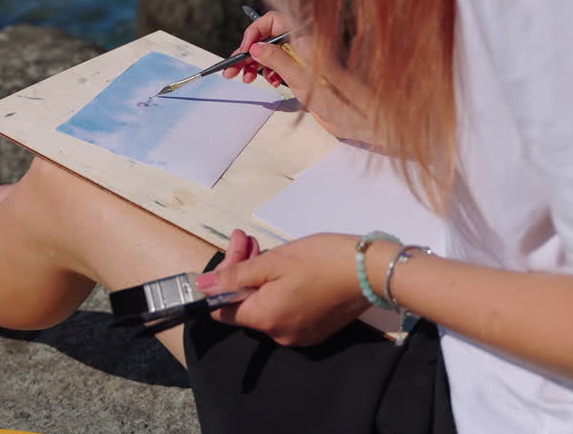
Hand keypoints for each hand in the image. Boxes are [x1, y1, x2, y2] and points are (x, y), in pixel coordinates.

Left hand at [198, 232, 369, 346]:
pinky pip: (287, 310)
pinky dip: (280, 289)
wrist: (371, 270)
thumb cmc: (320, 260)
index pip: (222, 311)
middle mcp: (279, 335)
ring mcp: (300, 334)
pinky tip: (287, 265)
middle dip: (241, 270)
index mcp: (265, 319)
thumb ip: (235, 275)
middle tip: (247, 238)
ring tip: (264, 246)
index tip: (232, 254)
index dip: (220, 282)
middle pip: (246, 304)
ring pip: (266, 304)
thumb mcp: (273, 260)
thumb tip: (201, 287)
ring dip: (260, 276)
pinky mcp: (317, 328)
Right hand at [221, 11, 375, 142]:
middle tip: (234, 68)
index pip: (273, 20)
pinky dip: (269, 72)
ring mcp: (303, 59)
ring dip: (255, 63)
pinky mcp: (304, 73)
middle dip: (249, 50)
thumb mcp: (302, 80)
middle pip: (269, 37)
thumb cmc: (341, 100)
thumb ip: (278, 60)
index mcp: (305, 40)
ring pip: (272, 52)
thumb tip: (256, 47)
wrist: (360, 117)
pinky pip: (280, 65)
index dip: (255, 31)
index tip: (245, 49)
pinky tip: (269, 82)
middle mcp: (304, 46)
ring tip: (245, 77)